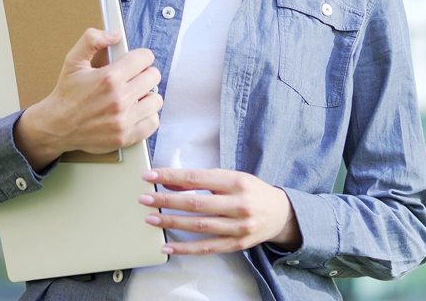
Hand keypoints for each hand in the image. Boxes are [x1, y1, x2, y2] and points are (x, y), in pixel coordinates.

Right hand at [15, 29, 161, 170]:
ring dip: (147, 96)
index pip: (145, 58)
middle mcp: (118, 99)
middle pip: (153, 77)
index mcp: (109, 78)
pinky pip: (152, 123)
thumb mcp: (74, 61)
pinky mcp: (125, 137)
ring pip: (156, 100)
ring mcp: (123, 120)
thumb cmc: (67, 94)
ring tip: (134, 96)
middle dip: (144, 74)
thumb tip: (115, 34)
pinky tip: (135, 112)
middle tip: (132, 78)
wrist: (56, 126)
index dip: (140, 57)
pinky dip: (146, 117)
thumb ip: (92, 40)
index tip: (136, 61)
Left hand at [138, 168, 302, 254]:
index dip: (170, 177)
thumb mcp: (231, 177)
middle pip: (196, 203)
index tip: (149, 176)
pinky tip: (168, 246)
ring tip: (151, 218)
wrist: (280, 213)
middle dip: (166, 201)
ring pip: (199, 226)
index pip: (197, 178)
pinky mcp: (237, 244)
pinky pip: (207, 248)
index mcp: (236, 182)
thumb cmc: (251, 191)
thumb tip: (171, 183)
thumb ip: (203, 180)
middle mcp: (238, 204)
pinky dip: (186, 248)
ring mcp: (239, 227)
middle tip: (144, 198)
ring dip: (172, 222)